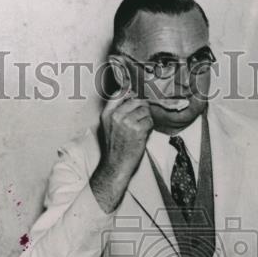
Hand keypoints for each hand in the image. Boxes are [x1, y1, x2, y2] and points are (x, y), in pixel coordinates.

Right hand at [90, 89, 153, 212]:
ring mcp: (127, 122)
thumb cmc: (114, 147)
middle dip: (142, 108)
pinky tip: (143, 134)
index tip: (135, 93)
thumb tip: (132, 96)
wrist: (116, 164)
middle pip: (136, 100)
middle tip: (141, 119)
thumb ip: (116, 111)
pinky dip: (149, 127)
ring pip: (145, 110)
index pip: (120, 93)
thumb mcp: (108, 126)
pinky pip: (150, 121)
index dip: (130, 92)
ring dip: (146, 119)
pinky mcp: (138, 129)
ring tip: (140, 129)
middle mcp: (116, 115)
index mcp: (107, 113)